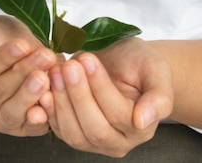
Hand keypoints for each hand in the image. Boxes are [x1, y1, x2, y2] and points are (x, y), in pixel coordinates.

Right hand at [0, 15, 56, 135]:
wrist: (4, 46)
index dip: (3, 59)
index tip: (22, 44)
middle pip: (0, 92)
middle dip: (24, 71)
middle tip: (45, 56)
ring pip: (14, 112)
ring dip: (32, 93)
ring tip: (47, 76)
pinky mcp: (22, 128)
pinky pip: (31, 127)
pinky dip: (42, 115)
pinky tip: (50, 100)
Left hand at [39, 38, 172, 156]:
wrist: (123, 62)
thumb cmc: (141, 63)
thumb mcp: (156, 69)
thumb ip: (158, 97)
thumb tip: (143, 121)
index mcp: (141, 128)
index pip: (118, 114)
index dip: (101, 88)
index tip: (87, 60)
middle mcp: (118, 141)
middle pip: (95, 128)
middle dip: (78, 95)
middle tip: (68, 66)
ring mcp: (93, 141)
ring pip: (73, 133)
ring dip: (61, 101)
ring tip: (55, 71)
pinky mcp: (73, 132)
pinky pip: (57, 128)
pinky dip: (48, 110)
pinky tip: (43, 87)